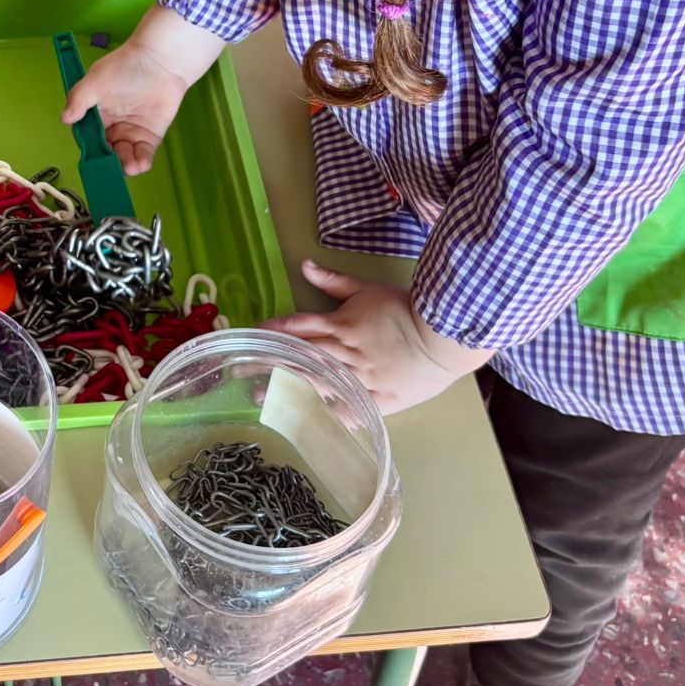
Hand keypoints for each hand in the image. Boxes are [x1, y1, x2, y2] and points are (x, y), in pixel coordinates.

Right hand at [62, 38, 189, 174]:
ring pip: (124, 156)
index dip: (90, 149)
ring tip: (129, 167)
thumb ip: (79, 98)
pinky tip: (140, 165)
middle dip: (108, 161)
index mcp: (95, 115)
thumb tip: (65, 118)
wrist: (161, 62)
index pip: (87, 137)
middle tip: (113, 164)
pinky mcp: (150, 136)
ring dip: (125, 165)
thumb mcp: (96, 80)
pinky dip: (141, 162)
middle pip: (106, 151)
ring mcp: (131, 132)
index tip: (93, 157)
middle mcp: (111, 127)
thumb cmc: (126, 66)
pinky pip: (143, 154)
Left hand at [267, 258, 491, 414]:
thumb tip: (304, 266)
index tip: (251, 338)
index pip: (298, 326)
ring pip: (316, 382)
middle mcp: (344, 352)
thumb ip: (335, 281)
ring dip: (287, 387)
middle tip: (241, 370)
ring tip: (261, 395)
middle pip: (300, 356)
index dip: (273, 331)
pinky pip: (348, 408)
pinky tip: (307, 419)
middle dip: (268, 362)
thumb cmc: (405, 310)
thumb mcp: (368, 288)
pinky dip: (328, 413)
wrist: (443, 337)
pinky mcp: (377, 398)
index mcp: (340, 325)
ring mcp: (359, 378)